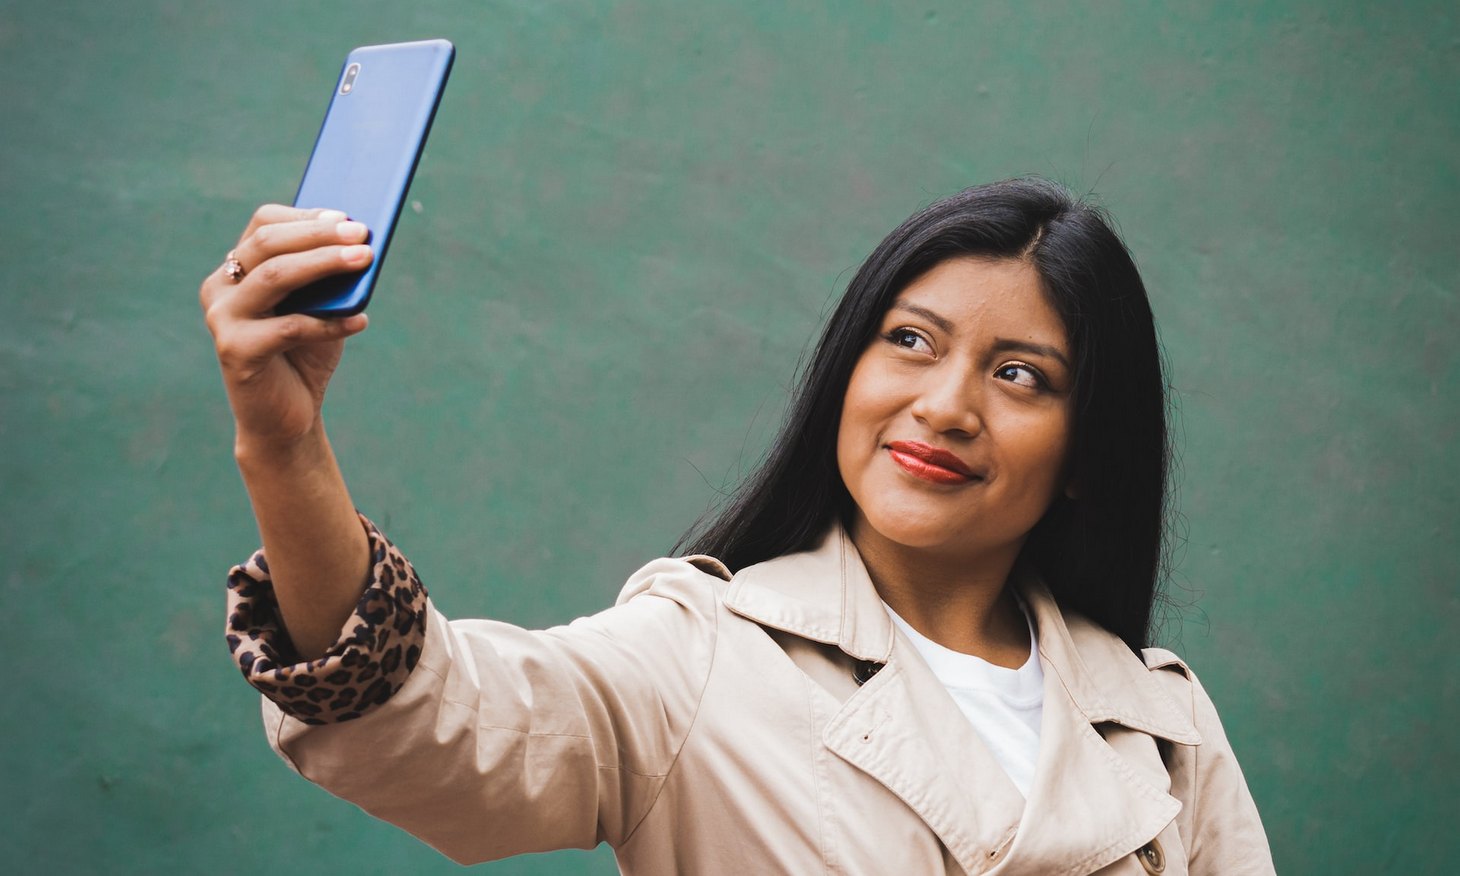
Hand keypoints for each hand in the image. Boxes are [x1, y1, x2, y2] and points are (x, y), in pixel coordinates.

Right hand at [200, 205, 373, 453]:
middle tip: (362, 233)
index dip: (306, 216)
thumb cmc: (305, 355)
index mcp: (236, 269)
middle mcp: (220, 288)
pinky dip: (330, 322)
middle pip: (268, 243)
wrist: (287, 418)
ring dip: (324, 263)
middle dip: (319, 234)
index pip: (264, 224)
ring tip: (365, 260)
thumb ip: (329, 278)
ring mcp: (222, 318)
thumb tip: (359, 242)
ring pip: (275, 276)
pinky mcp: (235, 351)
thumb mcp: (320, 308)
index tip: (347, 216)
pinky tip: (361, 321)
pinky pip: (290, 327)